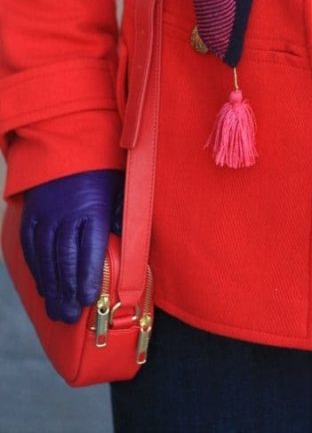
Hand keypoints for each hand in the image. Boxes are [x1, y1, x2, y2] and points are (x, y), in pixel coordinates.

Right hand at [20, 169, 123, 323]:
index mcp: (92, 208)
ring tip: (57, 311)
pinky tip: (44, 287)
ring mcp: (46, 215)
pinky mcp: (31, 215)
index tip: (89, 300)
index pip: (90, 249)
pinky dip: (37, 269)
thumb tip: (131, 246)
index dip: (88, 277)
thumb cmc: (102, 171)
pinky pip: (31, 247)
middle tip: (70, 316)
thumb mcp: (120, 189)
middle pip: (65, 259)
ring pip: (46, 258)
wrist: (68, 144)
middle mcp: (66, 214)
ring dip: (52, 287)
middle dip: (68, 291)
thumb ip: (124, 217)